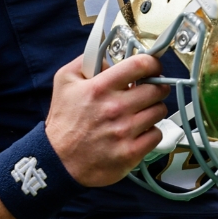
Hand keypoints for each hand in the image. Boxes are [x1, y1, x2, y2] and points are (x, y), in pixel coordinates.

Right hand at [45, 54, 169, 186]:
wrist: (58, 160)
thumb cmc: (64, 121)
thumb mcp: (64, 81)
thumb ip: (86, 61)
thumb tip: (110, 58)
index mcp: (100, 87)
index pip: (140, 65)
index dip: (152, 63)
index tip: (153, 67)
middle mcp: (115, 108)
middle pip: (156, 89)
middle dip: (156, 87)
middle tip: (149, 91)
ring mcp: (125, 131)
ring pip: (159, 111)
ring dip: (153, 110)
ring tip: (141, 112)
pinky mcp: (131, 152)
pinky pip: (156, 134)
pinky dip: (150, 132)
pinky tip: (138, 131)